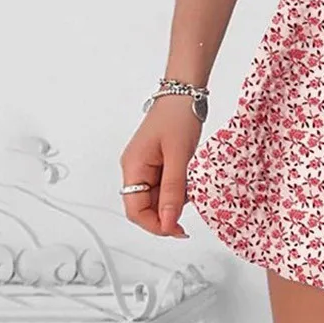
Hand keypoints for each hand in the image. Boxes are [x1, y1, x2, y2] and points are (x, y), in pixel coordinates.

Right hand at [119, 94, 202, 237]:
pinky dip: (177, 188)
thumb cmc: (178, 116)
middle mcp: (135, 168)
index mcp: (133, 167)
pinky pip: (164, 184)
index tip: (177, 230)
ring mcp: (146, 165)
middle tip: (187, 216)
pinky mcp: (158, 161)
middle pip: (145, 206)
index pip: (135, 210)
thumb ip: (173, 191)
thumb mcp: (179, 156)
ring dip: (174, 200)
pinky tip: (189, 180)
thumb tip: (168, 222)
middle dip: (166, 213)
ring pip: (156, 197)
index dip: (155, 225)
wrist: (185, 92)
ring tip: (190, 187)